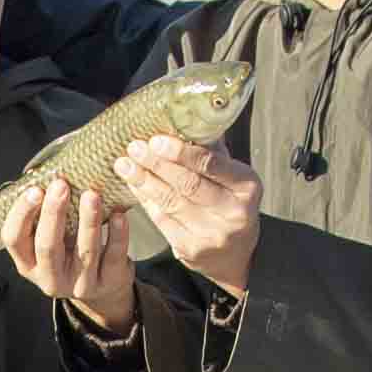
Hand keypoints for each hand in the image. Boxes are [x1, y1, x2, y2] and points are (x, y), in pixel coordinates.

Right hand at [0, 175, 136, 328]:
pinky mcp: (107, 283)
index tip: (34, 189)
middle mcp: (50, 278)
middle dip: (53, 213)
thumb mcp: (51, 241)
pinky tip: (119, 215)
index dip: (21, 214)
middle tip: (60, 185)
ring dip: (87, 220)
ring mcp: (79, 285)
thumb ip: (44, 216)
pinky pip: (112, 257)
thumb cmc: (71, 253)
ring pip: (83, 251)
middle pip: (47, 246)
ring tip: (91, 195)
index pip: (14, 239)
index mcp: (28, 263)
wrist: (103, 288)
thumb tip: (47, 175)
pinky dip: (117, 235)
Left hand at [114, 134, 262, 301]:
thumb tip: (185, 117)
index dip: (181, 152)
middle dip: (156, 164)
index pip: (211, 165)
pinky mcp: (191, 250)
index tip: (156, 140)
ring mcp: (211, 234)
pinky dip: (144, 199)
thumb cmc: (230, 203)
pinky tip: (133, 184)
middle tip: (134, 147)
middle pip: (188, 184)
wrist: (235, 255)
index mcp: (247, 186)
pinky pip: (161, 219)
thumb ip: (212, 151)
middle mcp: (233, 212)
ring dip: (144, 180)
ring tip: (124, 163)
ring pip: (170, 201)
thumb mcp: (233, 177)